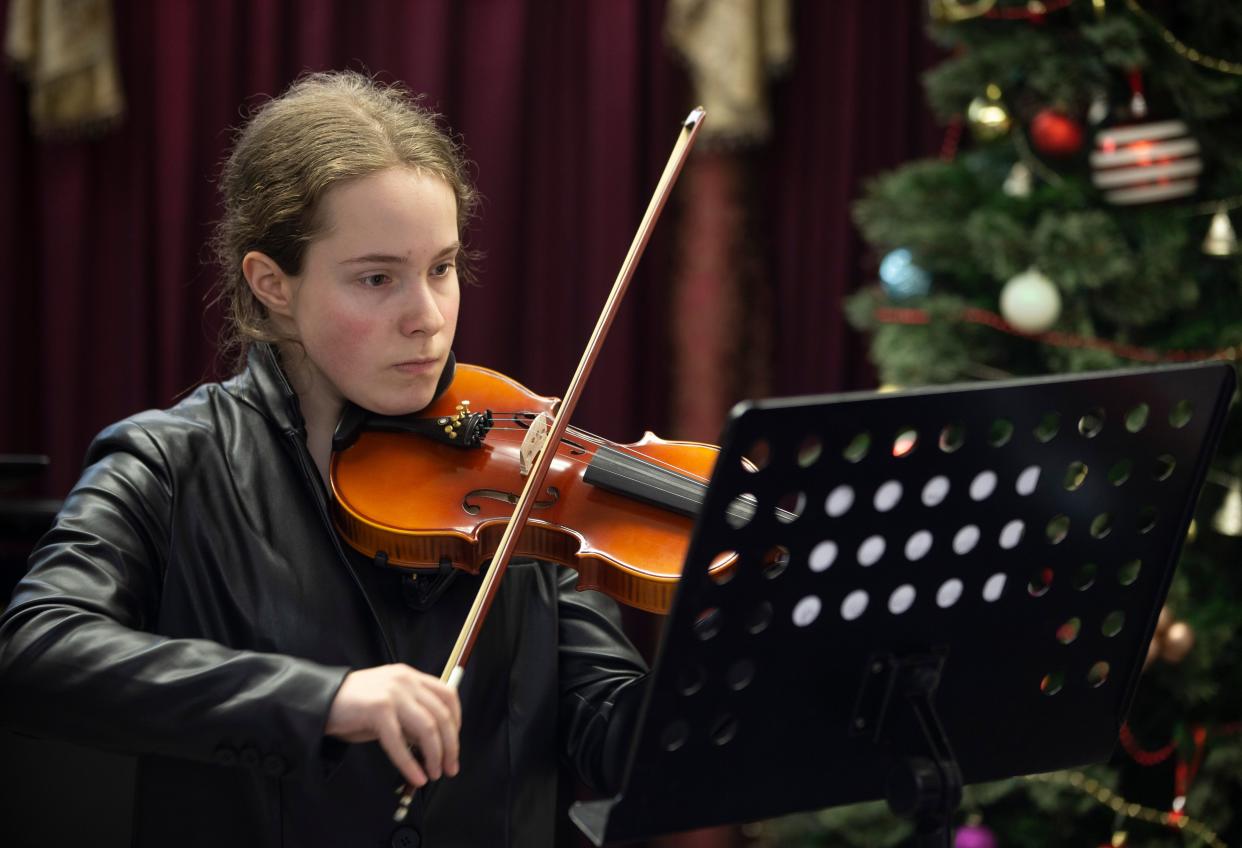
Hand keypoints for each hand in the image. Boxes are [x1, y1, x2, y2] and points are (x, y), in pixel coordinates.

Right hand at [325, 664, 460, 786]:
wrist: (321, 701)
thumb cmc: (355, 706)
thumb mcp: (391, 704)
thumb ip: (412, 716)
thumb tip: (435, 744)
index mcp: (410, 677)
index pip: (447, 695)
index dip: (456, 722)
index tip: (454, 744)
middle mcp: (405, 681)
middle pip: (442, 715)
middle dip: (450, 746)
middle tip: (450, 767)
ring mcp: (392, 694)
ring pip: (427, 728)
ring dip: (435, 756)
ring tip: (434, 773)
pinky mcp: (378, 710)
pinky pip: (400, 743)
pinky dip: (411, 764)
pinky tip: (416, 776)